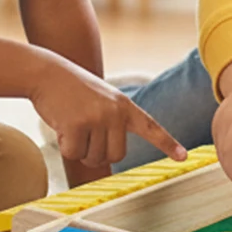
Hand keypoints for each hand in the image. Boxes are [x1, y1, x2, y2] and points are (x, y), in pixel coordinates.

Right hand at [29, 59, 184, 172]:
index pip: (151, 127)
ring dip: (80, 148)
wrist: (48, 73)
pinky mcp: (76, 125)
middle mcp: (115, 112)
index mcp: (125, 106)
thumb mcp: (102, 100)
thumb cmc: (73, 90)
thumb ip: (113, 122)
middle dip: (98, 153)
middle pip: (116, 156)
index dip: (167, 143)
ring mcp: (96, 118)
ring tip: (73, 124)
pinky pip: (73, 154)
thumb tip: (111, 155)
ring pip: (93, 157)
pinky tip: (62, 126)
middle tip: (85, 134)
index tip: (183, 156)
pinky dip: (65, 146)